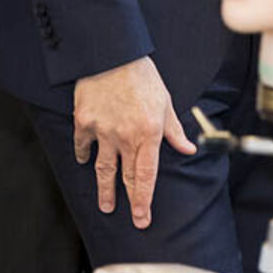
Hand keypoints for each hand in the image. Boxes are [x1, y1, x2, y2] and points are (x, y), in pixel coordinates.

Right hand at [73, 56, 195, 228]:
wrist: (112, 54)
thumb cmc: (142, 76)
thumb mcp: (165, 101)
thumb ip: (174, 129)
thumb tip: (189, 148)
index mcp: (148, 133)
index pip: (146, 176)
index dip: (144, 200)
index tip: (143, 218)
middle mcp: (125, 137)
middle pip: (126, 177)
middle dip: (129, 201)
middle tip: (132, 218)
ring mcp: (102, 132)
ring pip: (103, 169)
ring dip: (105, 189)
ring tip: (106, 206)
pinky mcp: (84, 122)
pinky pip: (83, 146)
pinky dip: (83, 155)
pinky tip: (84, 162)